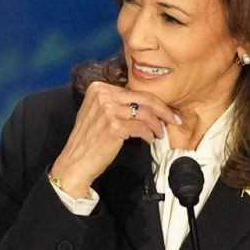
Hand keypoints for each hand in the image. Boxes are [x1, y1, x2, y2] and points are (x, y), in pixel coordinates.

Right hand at [48, 81, 180, 196]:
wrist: (76, 161)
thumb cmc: (90, 140)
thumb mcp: (97, 112)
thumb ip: (116, 102)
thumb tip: (146, 103)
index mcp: (98, 88)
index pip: (135, 91)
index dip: (154, 101)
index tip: (166, 110)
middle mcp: (103, 95)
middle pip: (144, 99)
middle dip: (163, 110)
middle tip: (174, 119)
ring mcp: (108, 110)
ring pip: (146, 114)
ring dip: (157, 125)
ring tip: (160, 133)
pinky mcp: (114, 126)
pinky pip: (142, 128)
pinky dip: (149, 134)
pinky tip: (149, 139)